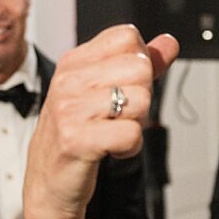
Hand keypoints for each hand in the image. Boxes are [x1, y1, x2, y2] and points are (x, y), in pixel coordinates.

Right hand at [25, 25, 176, 218]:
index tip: (124, 86)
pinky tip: (111, 150)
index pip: (127, 37)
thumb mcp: (103, 91)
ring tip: (112, 133)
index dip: (140, 63)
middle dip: (142, 96)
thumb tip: (169, 43)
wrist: (49, 182)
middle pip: (140, 68)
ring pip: (141, 101)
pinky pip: (132, 134)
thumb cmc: (77, 133)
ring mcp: (69, 110)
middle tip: (119, 116)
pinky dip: (130, 147)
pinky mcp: (76, 140)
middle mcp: (68, 81)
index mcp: (74, 62)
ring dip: (136, 124)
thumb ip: (140, 64)